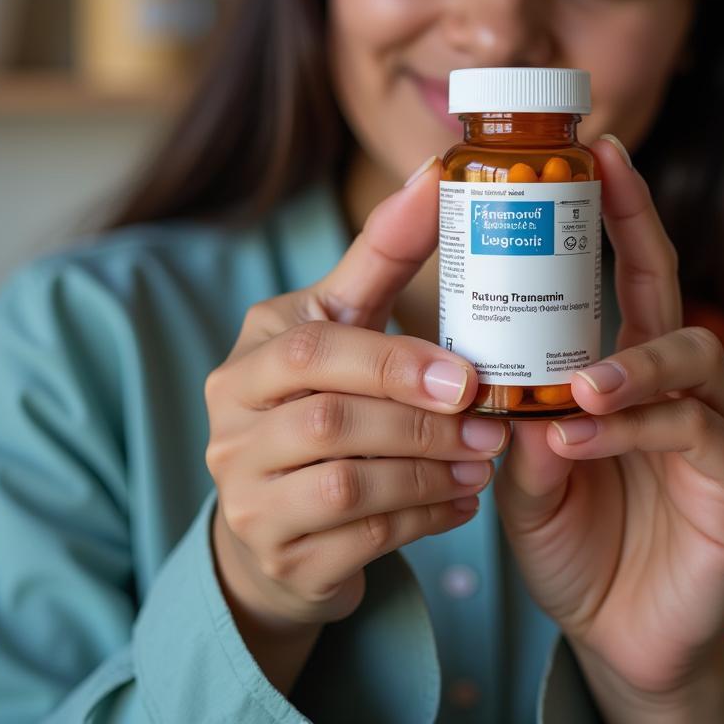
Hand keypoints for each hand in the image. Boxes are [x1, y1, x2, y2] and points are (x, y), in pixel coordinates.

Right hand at [204, 157, 509, 688]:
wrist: (277, 515)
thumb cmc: (320, 397)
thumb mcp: (341, 323)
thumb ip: (384, 255)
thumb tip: (437, 170)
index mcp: (252, 355)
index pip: (313, 347)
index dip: (392, 360)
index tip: (466, 373)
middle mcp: (231, 424)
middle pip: (330, 420)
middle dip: (421, 424)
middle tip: (492, 423)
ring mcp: (247, 496)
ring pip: (348, 484)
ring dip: (431, 472)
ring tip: (486, 459)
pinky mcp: (279, 554)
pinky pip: (361, 541)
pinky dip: (422, 519)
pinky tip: (462, 502)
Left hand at [494, 136, 723, 721]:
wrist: (614, 634)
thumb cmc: (571, 537)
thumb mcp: (527, 475)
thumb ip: (520, 428)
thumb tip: (512, 393)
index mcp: (627, 371)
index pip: (628, 277)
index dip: (619, 213)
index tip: (594, 153)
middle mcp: (679, 387)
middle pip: (670, 289)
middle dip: (639, 226)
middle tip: (606, 176)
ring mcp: (716, 432)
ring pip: (694, 360)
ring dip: (633, 362)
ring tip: (578, 383)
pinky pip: (694, 437)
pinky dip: (636, 430)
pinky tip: (582, 437)